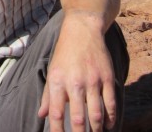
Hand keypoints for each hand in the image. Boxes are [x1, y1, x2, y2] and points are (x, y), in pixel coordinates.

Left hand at [38, 13, 115, 131]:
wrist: (82, 29)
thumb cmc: (65, 52)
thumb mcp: (52, 71)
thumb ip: (47, 95)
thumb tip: (41, 115)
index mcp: (58, 81)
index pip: (56, 114)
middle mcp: (75, 82)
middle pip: (78, 120)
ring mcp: (92, 80)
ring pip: (96, 115)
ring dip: (96, 129)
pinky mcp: (107, 77)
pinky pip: (110, 104)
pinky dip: (110, 118)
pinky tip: (108, 125)